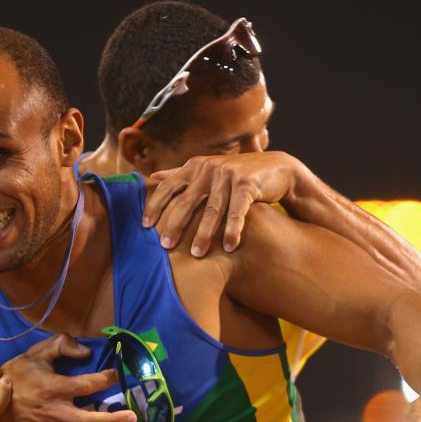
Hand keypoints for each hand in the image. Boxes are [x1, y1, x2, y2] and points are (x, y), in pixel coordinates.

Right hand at [0, 334, 138, 421]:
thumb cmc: (16, 375)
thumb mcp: (36, 353)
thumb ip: (62, 346)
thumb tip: (88, 352)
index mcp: (53, 388)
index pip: (85, 385)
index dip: (104, 380)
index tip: (116, 376)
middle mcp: (54, 412)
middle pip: (88, 421)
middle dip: (112, 420)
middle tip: (133, 418)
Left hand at [143, 151, 304, 256]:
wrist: (276, 170)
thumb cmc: (236, 176)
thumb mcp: (207, 171)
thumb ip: (181, 174)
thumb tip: (152, 177)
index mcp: (195, 166)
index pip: (168, 186)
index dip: (155, 206)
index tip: (144, 226)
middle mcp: (208, 168)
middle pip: (186, 201)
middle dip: (175, 225)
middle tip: (165, 247)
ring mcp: (228, 175)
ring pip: (212, 210)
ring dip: (204, 234)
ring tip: (197, 255)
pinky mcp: (247, 184)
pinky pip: (237, 211)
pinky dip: (233, 230)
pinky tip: (229, 247)